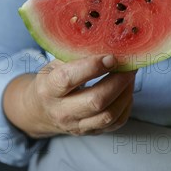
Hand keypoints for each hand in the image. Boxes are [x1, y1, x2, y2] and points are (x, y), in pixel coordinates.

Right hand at [3, 54, 135, 137]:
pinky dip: (126, 105)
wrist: (40, 111)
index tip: (111, 57)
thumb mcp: (55, 64)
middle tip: (129, 66)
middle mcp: (61, 111)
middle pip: (96, 101)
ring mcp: (77, 126)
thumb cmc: (52, 81)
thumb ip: (76, 54)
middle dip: (118, 81)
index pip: (69, 79)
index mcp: (49, 90)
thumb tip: (107, 38)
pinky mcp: (91, 133)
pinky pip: (116, 123)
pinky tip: (127, 91)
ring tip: (130, 76)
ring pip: (109, 115)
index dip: (92, 67)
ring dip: (126, 93)